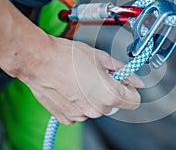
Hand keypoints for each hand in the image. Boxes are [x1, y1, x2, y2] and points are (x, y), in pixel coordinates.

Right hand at [0, 0, 141, 124]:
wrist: (39, 60)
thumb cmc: (66, 57)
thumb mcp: (101, 57)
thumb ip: (123, 70)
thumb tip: (136, 79)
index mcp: (109, 94)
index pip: (134, 101)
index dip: (131, 88)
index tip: (125, 81)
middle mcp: (96, 109)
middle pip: (116, 104)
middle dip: (112, 90)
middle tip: (100, 75)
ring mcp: (81, 115)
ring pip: (98, 108)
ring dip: (95, 96)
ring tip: (83, 79)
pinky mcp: (67, 117)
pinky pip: (82, 111)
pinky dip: (81, 102)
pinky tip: (73, 88)